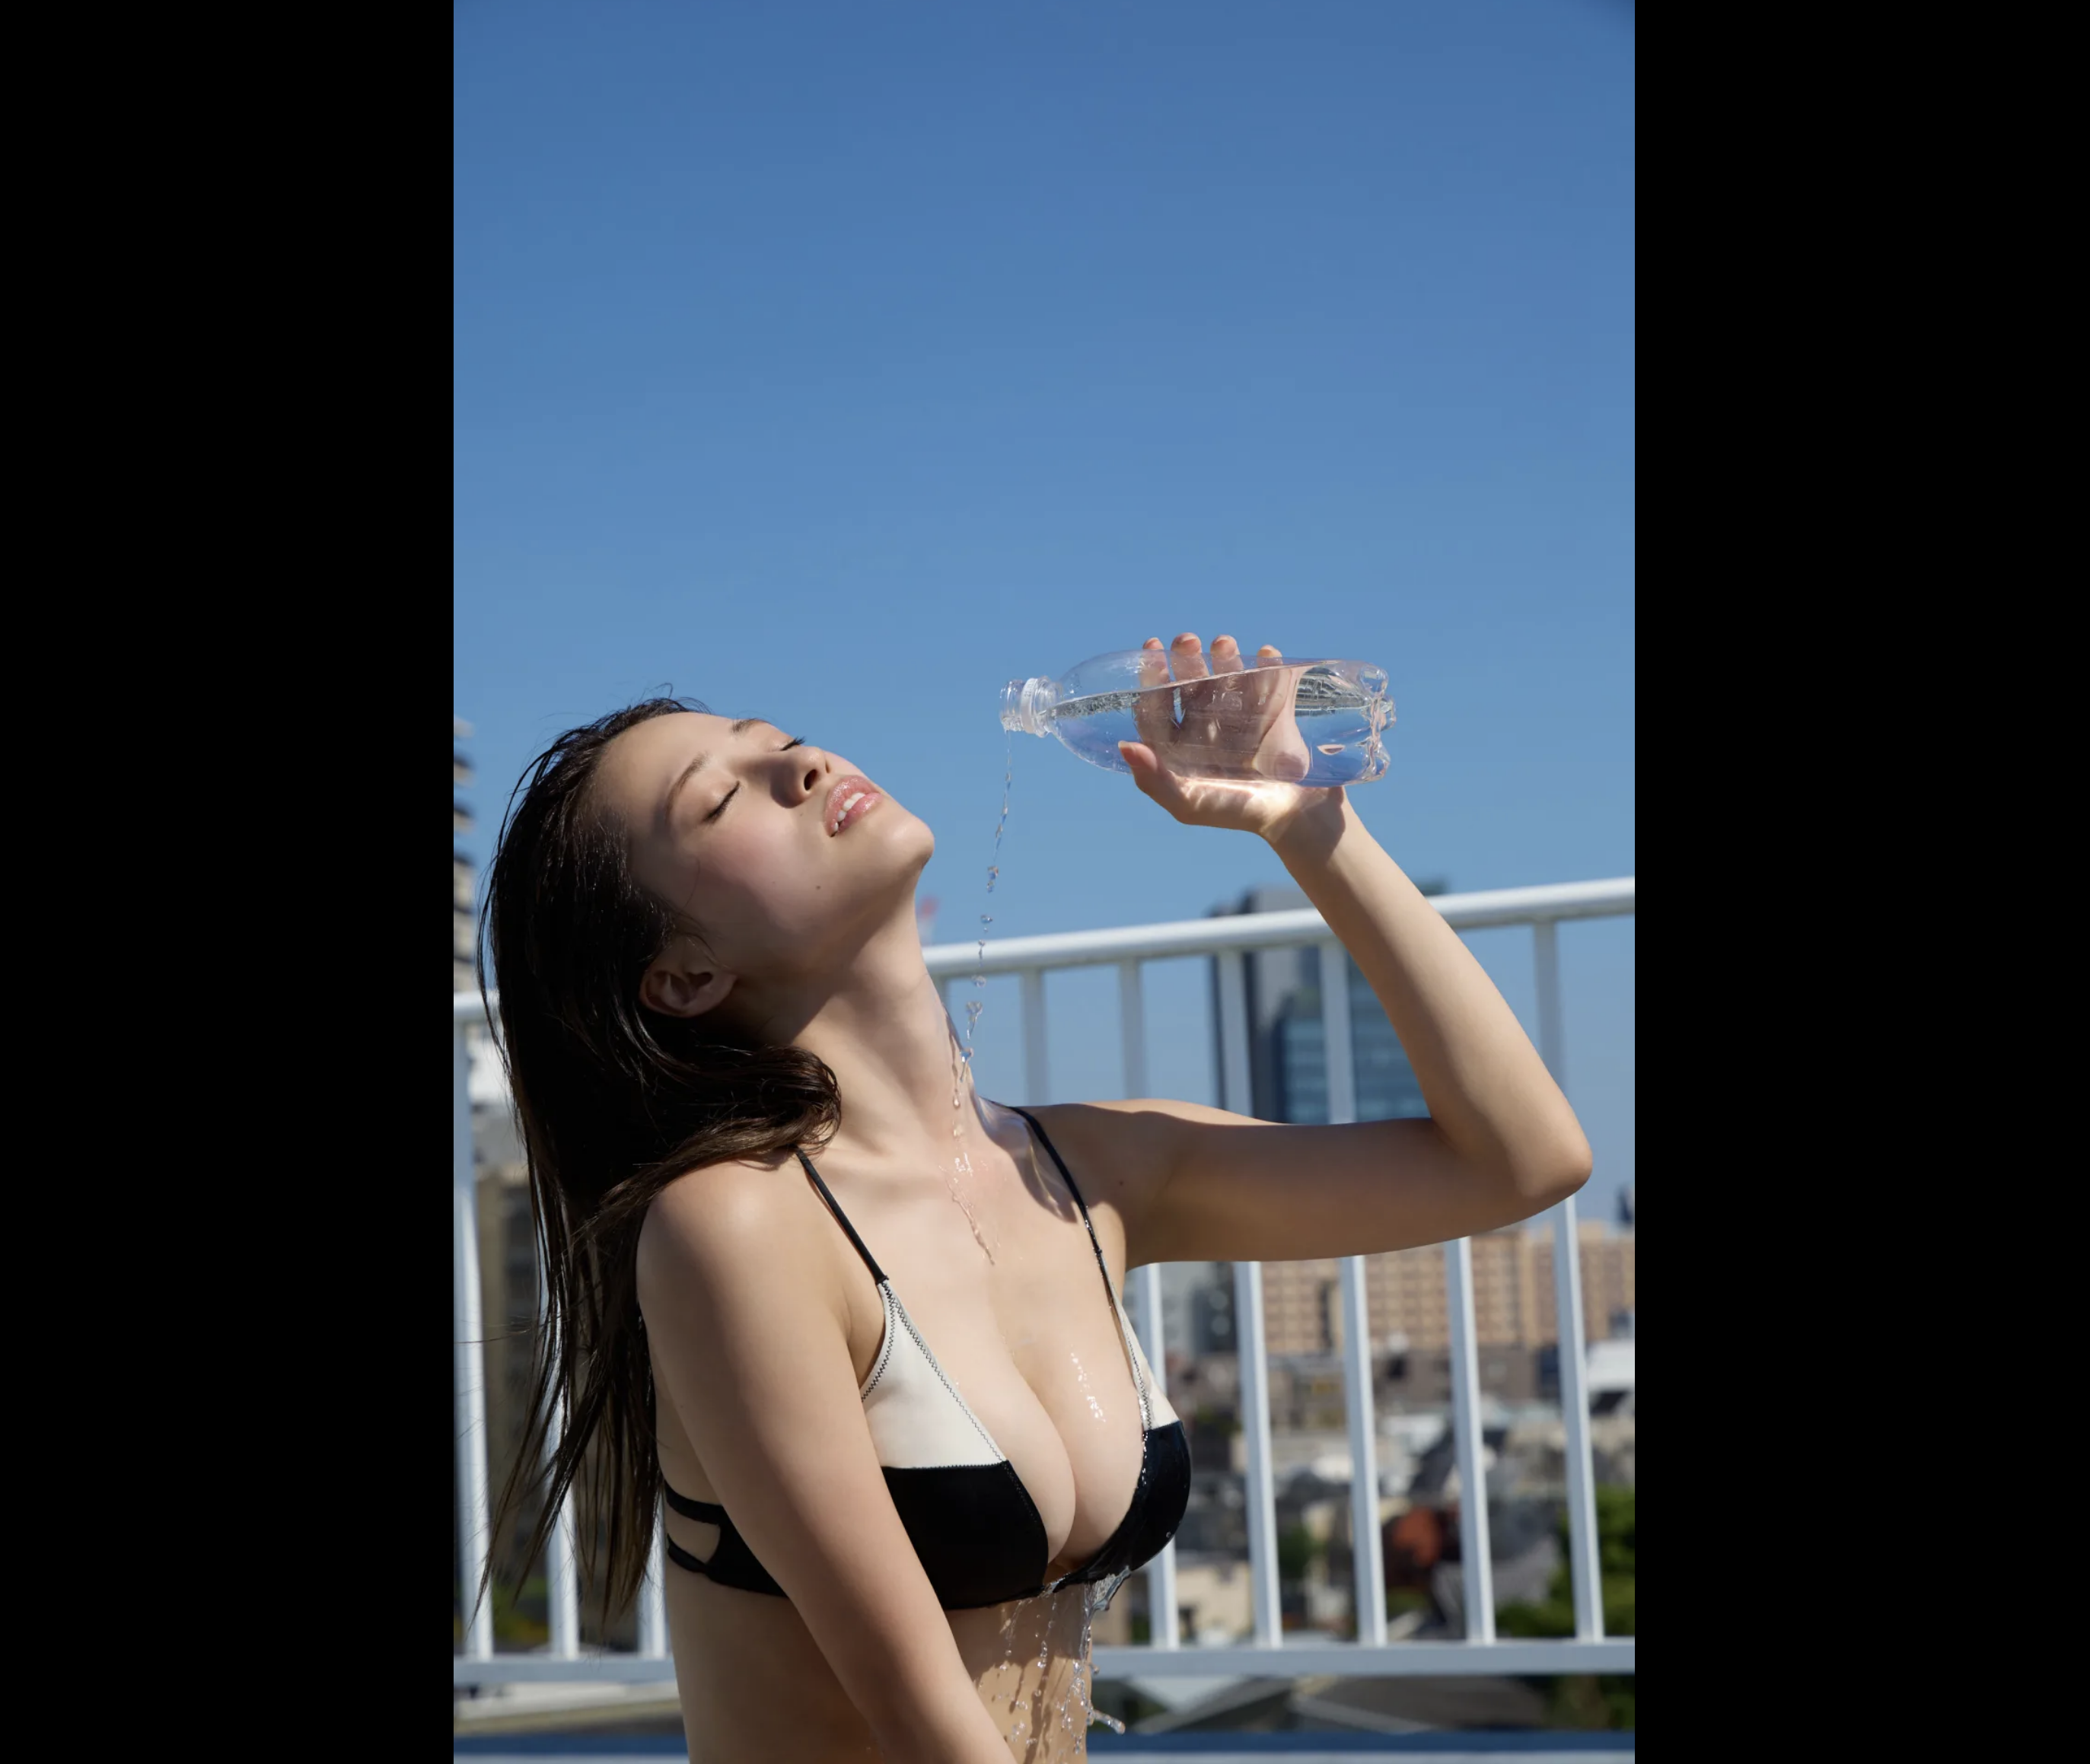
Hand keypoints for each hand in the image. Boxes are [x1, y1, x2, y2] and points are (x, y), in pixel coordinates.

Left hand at [1119, 633, 1344, 842]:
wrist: (1299, 818)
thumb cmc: (1237, 813)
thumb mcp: (1190, 804)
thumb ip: (1154, 780)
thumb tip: (1124, 746)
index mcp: (1181, 749)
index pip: (1158, 708)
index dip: (1152, 679)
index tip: (1153, 651)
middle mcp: (1208, 731)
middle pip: (1192, 687)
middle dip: (1188, 662)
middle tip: (1187, 640)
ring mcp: (1243, 720)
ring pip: (1229, 680)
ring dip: (1226, 658)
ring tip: (1224, 643)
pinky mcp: (1276, 714)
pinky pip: (1270, 683)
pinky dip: (1268, 667)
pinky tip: (1267, 654)